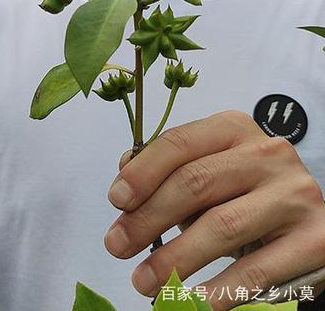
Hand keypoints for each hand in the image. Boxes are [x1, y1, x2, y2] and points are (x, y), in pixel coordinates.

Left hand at [104, 109, 324, 310]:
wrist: (307, 218)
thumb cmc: (242, 190)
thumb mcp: (206, 169)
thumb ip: (166, 170)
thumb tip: (123, 181)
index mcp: (232, 128)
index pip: (179, 143)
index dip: (142, 172)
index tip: (115, 201)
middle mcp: (267, 154)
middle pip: (195, 182)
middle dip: (148, 217)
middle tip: (117, 245)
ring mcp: (294, 195)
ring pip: (221, 226)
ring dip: (174, 258)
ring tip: (142, 280)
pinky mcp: (314, 239)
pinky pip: (256, 271)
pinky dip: (217, 291)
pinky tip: (188, 301)